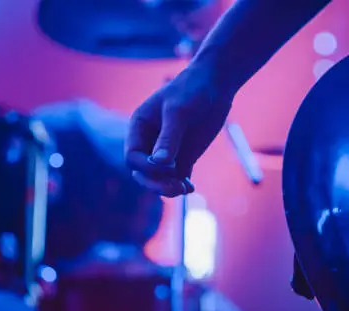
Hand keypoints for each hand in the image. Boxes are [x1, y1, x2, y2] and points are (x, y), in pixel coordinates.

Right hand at [126, 63, 233, 196]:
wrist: (215, 84)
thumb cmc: (192, 90)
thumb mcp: (179, 111)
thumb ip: (169, 137)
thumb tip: (159, 164)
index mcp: (139, 127)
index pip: (132, 157)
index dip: (145, 166)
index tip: (165, 165)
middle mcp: (150, 142)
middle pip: (143, 172)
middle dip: (155, 182)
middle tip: (175, 188)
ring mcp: (168, 150)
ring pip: (160, 177)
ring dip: (169, 186)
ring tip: (185, 189)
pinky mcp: (185, 156)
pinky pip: (178, 176)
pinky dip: (182, 184)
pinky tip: (191, 188)